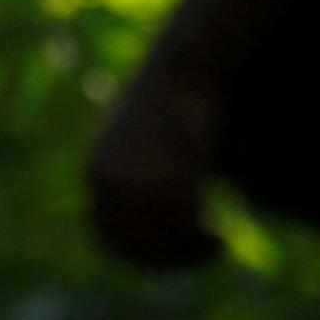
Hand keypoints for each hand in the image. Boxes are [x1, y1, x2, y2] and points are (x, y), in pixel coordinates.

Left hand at [86, 50, 226, 271]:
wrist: (188, 60)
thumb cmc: (178, 92)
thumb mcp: (151, 132)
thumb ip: (144, 165)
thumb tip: (156, 198)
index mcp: (98, 170)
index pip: (105, 235)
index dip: (136, 254)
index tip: (168, 256)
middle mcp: (108, 181)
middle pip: (130, 245)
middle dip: (164, 260)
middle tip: (199, 254)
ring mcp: (136, 181)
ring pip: (158, 242)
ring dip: (187, 255)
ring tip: (215, 244)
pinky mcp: (168, 177)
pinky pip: (182, 229)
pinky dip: (201, 244)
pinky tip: (222, 238)